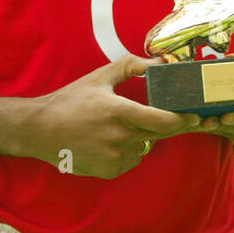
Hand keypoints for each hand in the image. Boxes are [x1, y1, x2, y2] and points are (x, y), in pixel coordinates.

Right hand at [24, 54, 201, 178]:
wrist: (39, 130)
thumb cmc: (71, 100)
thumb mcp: (100, 77)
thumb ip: (131, 66)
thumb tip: (158, 61)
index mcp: (121, 112)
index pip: (164, 121)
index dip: (183, 120)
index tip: (194, 115)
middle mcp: (120, 138)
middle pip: (160, 135)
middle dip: (167, 126)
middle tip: (169, 116)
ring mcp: (114, 157)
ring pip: (145, 147)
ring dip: (143, 138)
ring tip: (123, 126)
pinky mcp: (108, 171)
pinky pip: (131, 160)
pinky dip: (128, 151)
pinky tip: (111, 141)